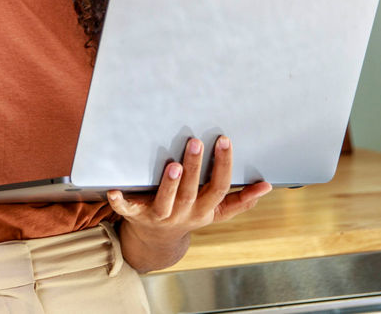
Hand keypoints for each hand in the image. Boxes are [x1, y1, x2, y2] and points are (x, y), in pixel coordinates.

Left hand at [106, 136, 271, 269]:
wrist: (157, 240)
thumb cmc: (189, 215)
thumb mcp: (216, 211)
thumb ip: (240, 200)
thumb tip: (267, 187)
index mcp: (205, 209)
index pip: (219, 187)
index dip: (223, 165)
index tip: (224, 140)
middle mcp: (184, 213)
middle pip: (192, 190)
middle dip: (196, 167)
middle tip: (196, 142)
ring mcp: (160, 215)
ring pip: (166, 200)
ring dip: (170, 183)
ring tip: (174, 163)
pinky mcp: (136, 215)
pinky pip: (126, 209)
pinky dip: (119, 201)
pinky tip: (113, 190)